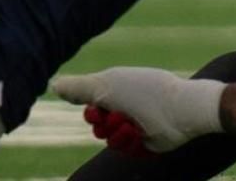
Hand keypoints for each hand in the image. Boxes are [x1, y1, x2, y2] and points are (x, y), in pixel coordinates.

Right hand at [52, 67, 224, 152]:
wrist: (180, 109)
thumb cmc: (145, 91)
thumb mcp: (106, 85)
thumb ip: (79, 88)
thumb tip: (55, 85)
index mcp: (119, 90)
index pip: (91, 108)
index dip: (92, 112)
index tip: (98, 109)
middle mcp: (127, 107)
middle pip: (98, 126)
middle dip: (104, 124)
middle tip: (117, 117)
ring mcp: (137, 125)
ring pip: (109, 140)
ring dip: (117, 134)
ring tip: (132, 125)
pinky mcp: (146, 141)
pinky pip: (125, 150)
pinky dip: (129, 143)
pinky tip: (140, 135)